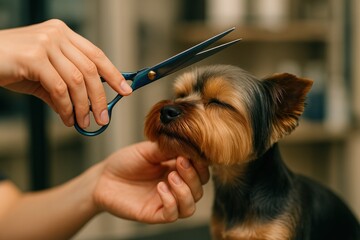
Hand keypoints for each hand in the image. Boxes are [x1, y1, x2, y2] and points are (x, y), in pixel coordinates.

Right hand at [0, 19, 131, 127]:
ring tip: (84, 122)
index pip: (96, 54)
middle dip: (100, 97)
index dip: (113, 74)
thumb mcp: (43, 76)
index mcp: (63, 34)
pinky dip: (66, 107)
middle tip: (104, 118)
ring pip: (78, 80)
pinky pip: (59, 88)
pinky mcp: (33, 56)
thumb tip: (83, 112)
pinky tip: (67, 118)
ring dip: (84, 106)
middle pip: (91, 69)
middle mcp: (57, 35)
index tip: (125, 90)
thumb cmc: (10, 65)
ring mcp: (46, 43)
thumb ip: (65, 90)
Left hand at [93, 141, 209, 222]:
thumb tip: (189, 145)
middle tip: (180, 163)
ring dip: (185, 192)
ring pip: (190, 206)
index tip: (191, 153)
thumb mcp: (149, 150)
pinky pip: (172, 215)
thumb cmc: (126, 162)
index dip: (201, 164)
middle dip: (194, 176)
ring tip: (171, 177)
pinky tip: (160, 188)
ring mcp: (165, 201)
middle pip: (199, 189)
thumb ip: (169, 149)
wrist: (103, 177)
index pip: (201, 172)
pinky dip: (171, 202)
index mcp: (177, 170)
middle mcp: (174, 187)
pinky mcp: (154, 214)